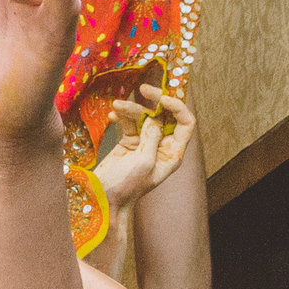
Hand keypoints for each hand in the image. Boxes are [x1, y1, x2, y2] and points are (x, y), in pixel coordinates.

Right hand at [94, 88, 195, 208]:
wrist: (102, 199)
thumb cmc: (126, 187)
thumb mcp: (143, 162)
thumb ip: (151, 137)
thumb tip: (153, 118)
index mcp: (172, 153)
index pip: (185, 122)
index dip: (177, 107)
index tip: (161, 98)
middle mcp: (161, 146)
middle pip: (164, 115)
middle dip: (154, 101)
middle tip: (143, 88)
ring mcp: (145, 143)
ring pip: (144, 116)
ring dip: (131, 109)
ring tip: (117, 106)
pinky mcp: (129, 142)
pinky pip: (129, 122)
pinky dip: (122, 116)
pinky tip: (112, 116)